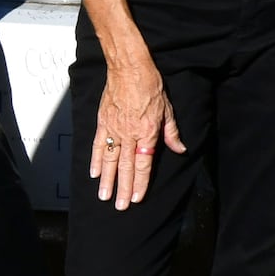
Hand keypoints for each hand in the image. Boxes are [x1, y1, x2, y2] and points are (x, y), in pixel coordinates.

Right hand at [91, 55, 184, 208]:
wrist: (129, 68)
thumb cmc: (150, 85)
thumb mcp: (167, 109)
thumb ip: (172, 132)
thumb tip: (180, 149)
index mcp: (147, 132)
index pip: (144, 164)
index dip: (141, 183)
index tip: (137, 198)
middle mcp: (129, 134)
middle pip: (126, 167)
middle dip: (123, 188)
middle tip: (120, 206)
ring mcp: (114, 129)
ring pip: (110, 160)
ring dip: (107, 180)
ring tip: (104, 196)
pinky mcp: (102, 122)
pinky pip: (98, 145)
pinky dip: (95, 160)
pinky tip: (94, 174)